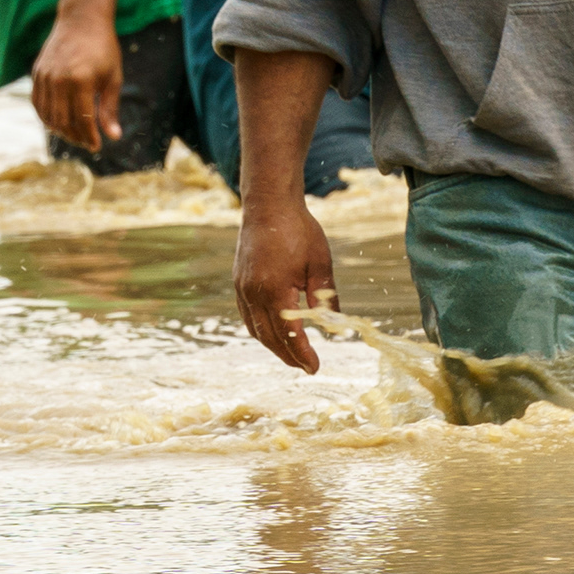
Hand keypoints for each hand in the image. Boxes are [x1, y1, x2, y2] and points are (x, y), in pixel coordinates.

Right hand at [28, 8, 124, 151]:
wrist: (81, 20)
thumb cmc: (103, 49)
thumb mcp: (113, 78)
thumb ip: (110, 109)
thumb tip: (114, 137)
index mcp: (80, 81)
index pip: (82, 119)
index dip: (89, 137)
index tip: (96, 146)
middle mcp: (58, 80)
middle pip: (63, 121)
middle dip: (75, 136)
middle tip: (86, 142)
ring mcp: (44, 76)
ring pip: (47, 115)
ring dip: (60, 129)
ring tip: (73, 134)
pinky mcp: (37, 73)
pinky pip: (37, 102)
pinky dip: (46, 116)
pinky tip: (57, 121)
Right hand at [234, 205, 335, 372]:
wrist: (268, 206)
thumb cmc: (298, 230)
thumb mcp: (320, 263)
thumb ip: (326, 296)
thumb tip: (335, 324)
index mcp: (276, 290)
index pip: (290, 334)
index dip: (303, 354)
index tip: (315, 368)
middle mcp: (255, 293)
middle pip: (270, 338)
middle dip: (288, 356)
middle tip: (306, 367)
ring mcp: (243, 289)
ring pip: (255, 329)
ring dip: (273, 347)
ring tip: (291, 355)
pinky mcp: (239, 283)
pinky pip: (247, 316)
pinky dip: (260, 331)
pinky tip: (273, 333)